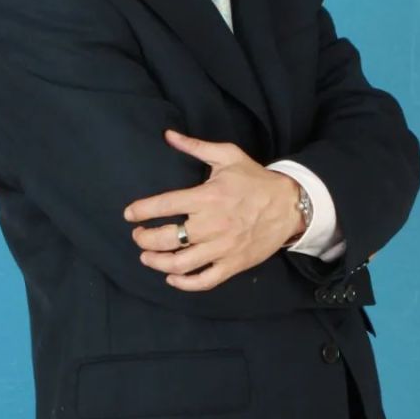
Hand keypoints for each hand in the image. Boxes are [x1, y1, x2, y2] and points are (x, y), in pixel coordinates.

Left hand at [123, 130, 303, 291]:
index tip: (129, 214)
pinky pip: (205, 280)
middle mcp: (212, 224)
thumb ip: (195, 146)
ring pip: (182, 263)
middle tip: (138, 236)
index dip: (142, 210)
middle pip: (168, 238)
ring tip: (147, 257)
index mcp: (207, 196)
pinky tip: (173, 277)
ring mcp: (223, 248)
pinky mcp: (233, 264)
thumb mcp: (227, 155)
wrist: (289, 204)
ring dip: (158, 262)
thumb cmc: (254, 179)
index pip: (165, 205)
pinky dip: (185, 283)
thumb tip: (168, 135)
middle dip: (145, 238)